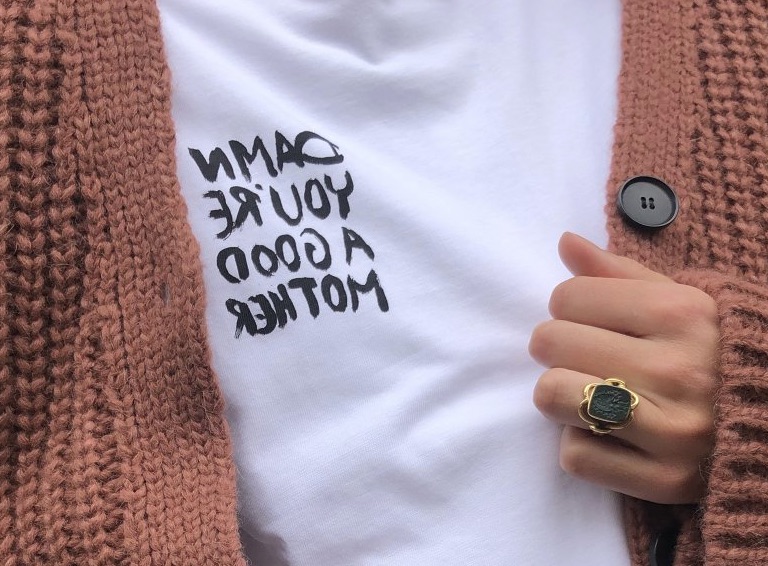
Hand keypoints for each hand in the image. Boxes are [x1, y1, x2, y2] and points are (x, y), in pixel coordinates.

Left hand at [529, 232, 717, 503]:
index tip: (593, 320)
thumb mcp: (686, 300)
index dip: (571, 307)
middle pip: (549, 343)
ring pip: (552, 395)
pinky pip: (574, 456)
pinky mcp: (663, 480)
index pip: (566, 296)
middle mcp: (676, 369)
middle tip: (590, 358)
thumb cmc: (720, 354)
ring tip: (591, 393)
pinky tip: (613, 435)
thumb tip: (564, 242)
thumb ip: (620, 273)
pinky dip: (584, 445)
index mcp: (681, 313)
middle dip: (561, 348)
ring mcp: (671, 430)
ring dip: (562, 394)